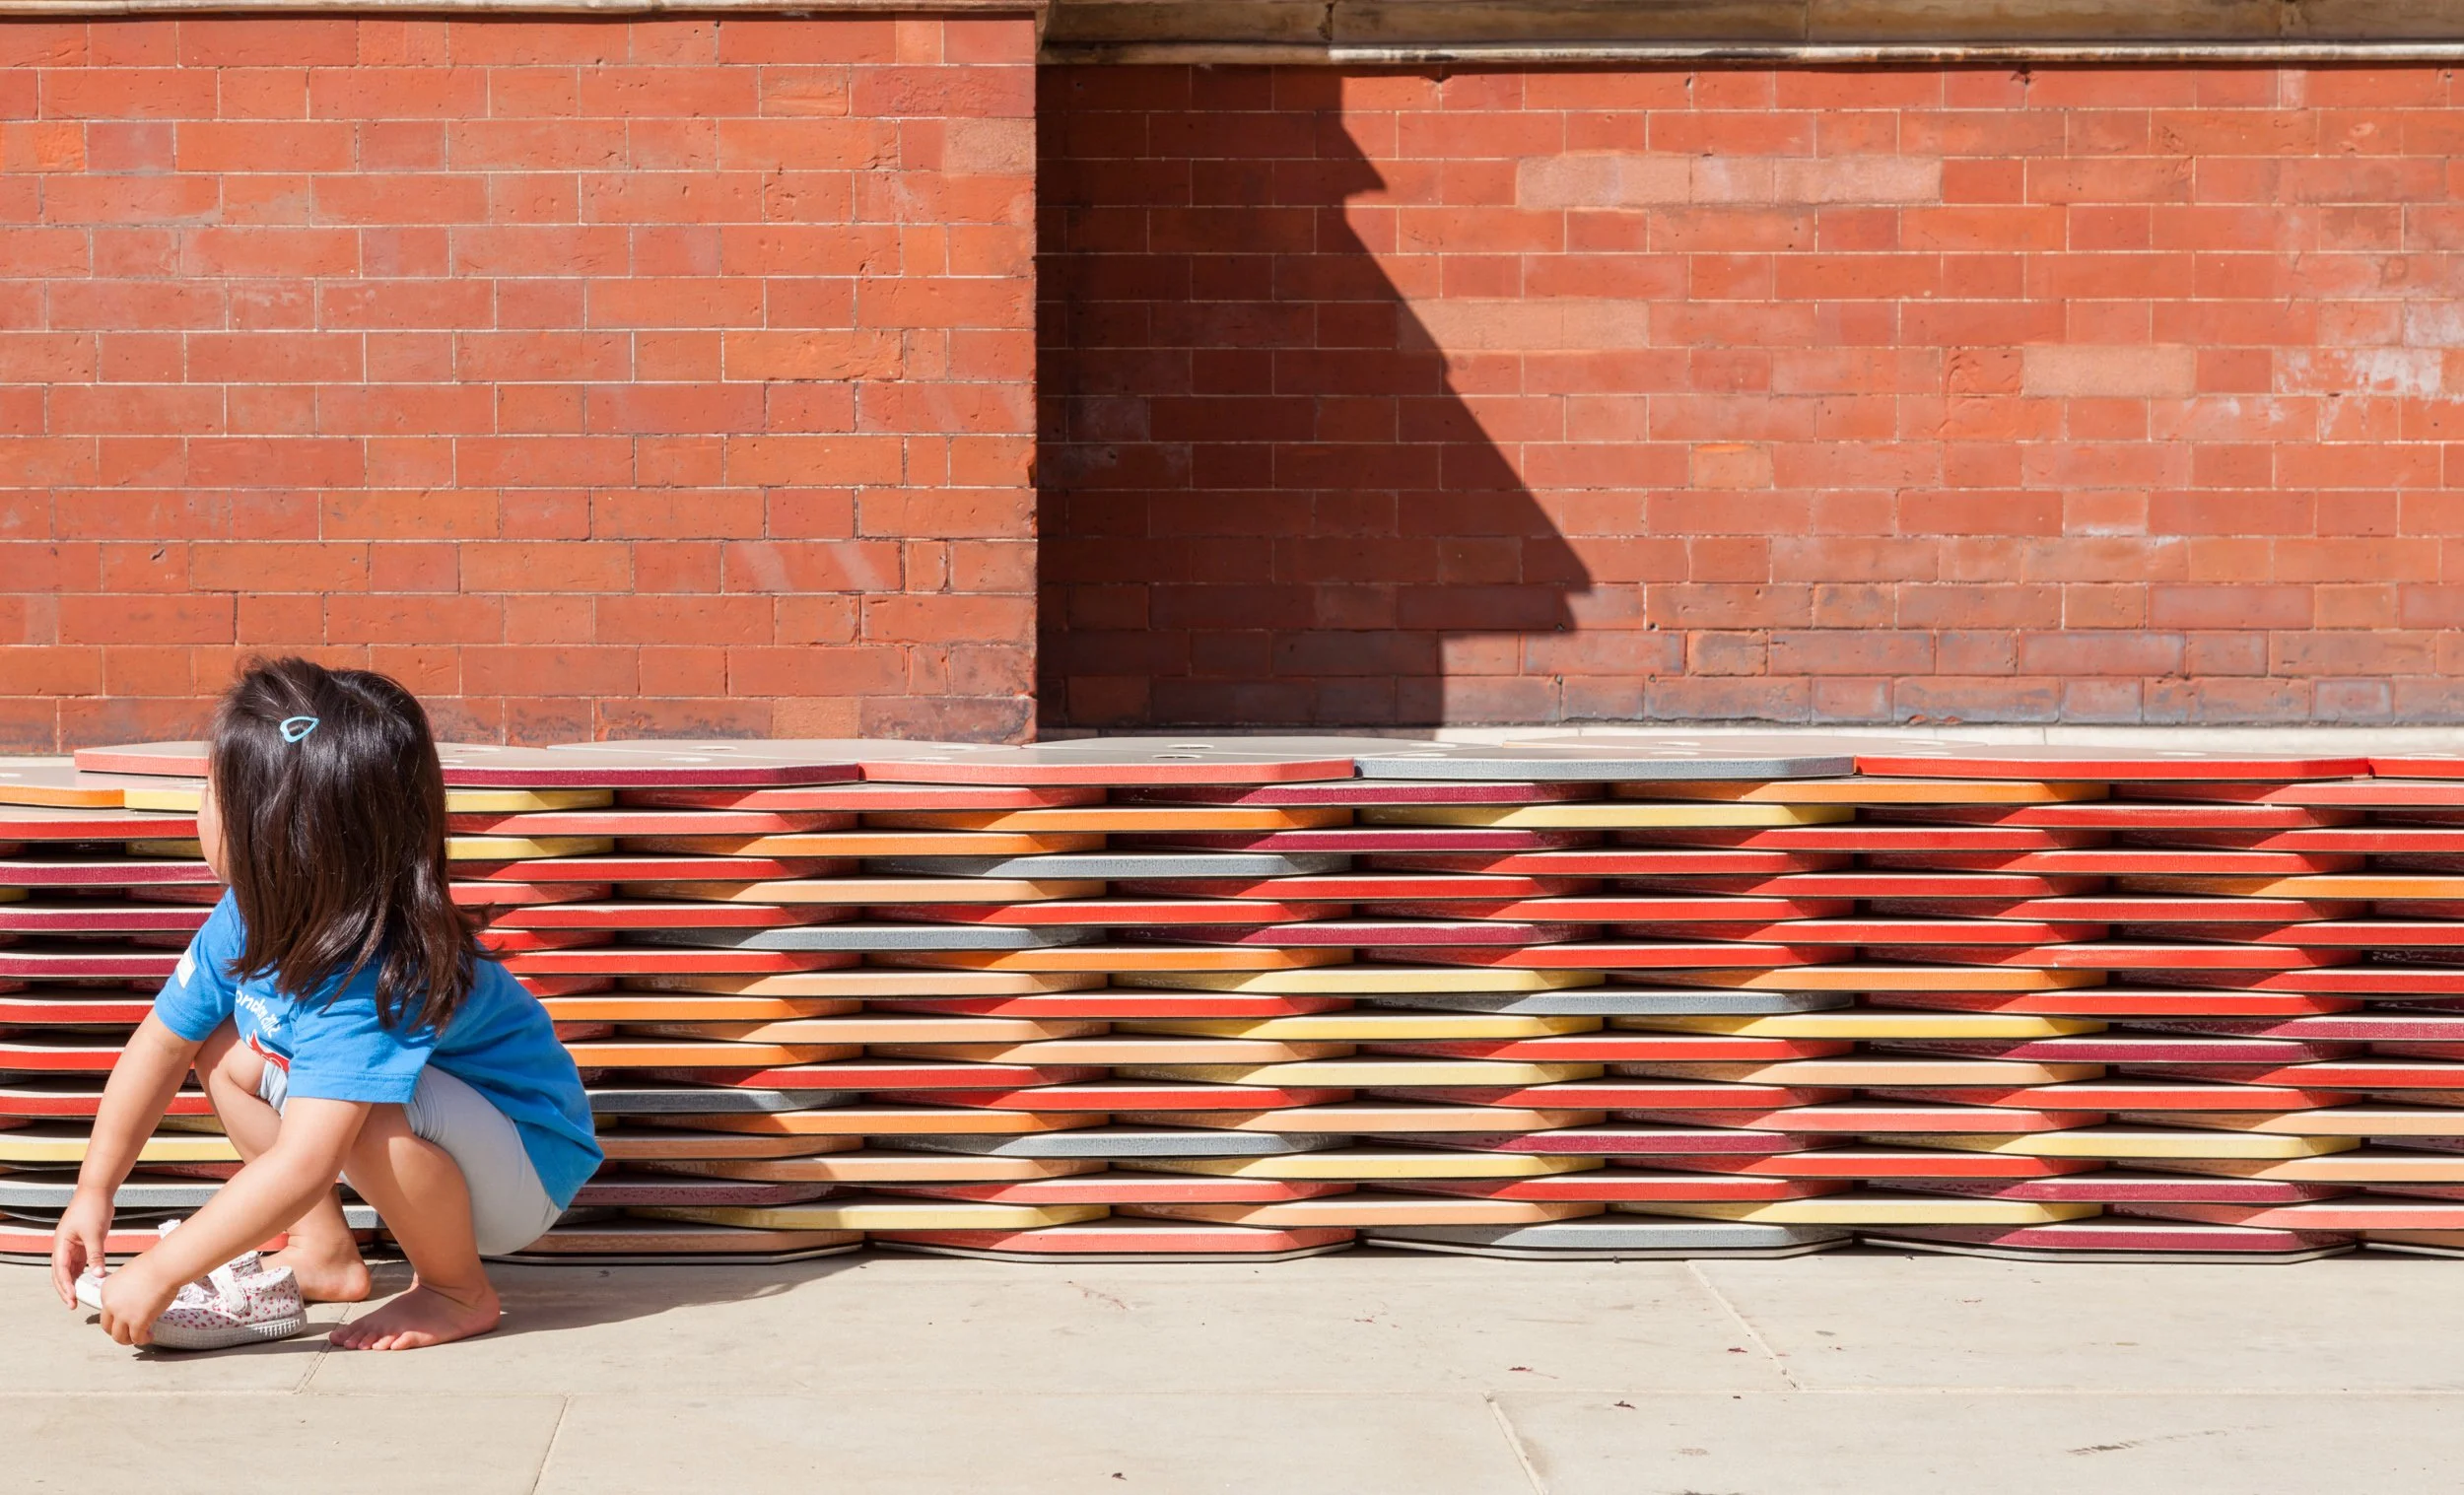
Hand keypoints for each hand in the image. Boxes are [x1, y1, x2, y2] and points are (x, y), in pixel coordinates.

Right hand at [50, 1187, 112, 1307]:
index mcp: (61, 1244)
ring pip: (69, 1269)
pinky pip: (79, 1262)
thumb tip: (98, 1275)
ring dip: (73, 1282)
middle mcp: (63, 1247)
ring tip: (79, 1297)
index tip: (71, 1299)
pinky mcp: (82, 1243)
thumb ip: (96, 1255)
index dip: (65, 1286)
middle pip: (60, 1273)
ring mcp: (71, 1245)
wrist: (97, 1191)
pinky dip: (82, 1272)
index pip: (60, 1271)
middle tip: (72, 1305)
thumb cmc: (93, 1208)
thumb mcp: (95, 1233)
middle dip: (65, 1289)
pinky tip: (89, 1281)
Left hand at [96, 1257, 174, 1347]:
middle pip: (107, 1327)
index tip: (128, 1318)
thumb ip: (126, 1289)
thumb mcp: (130, 1276)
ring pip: (118, 1337)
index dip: (117, 1316)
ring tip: (140, 1337)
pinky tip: (150, 1336)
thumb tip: (134, 1299)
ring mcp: (122, 1314)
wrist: (165, 1267)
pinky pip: (136, 1338)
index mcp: (106, 1291)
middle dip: (119, 1331)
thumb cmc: (155, 1266)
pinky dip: (143, 1339)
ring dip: (128, 1340)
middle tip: (130, 1332)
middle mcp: (110, 1304)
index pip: (106, 1311)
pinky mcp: (137, 1322)